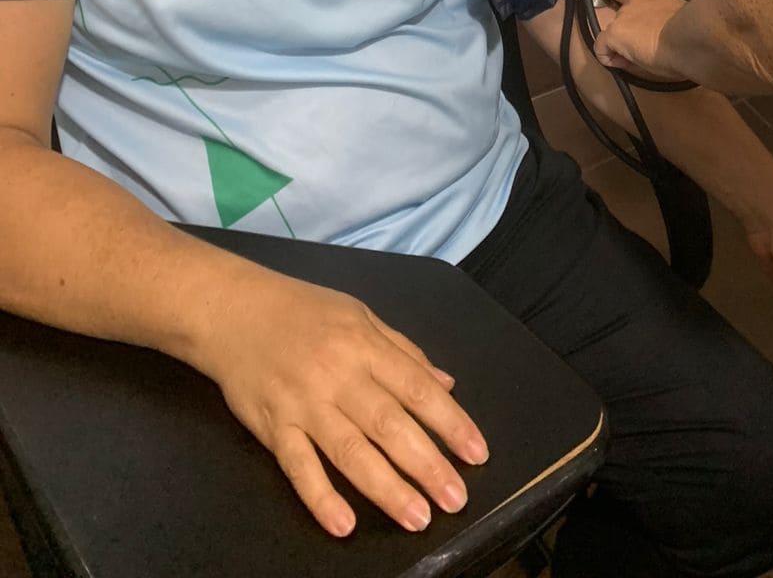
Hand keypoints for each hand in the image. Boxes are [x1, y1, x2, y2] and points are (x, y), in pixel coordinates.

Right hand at [195, 268, 488, 537]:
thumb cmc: (303, 311)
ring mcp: (304, 403)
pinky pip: (298, 467)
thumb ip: (404, 351)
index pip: (417, 388)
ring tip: (418, 517)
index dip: (450, 422)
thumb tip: (447, 384)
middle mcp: (338, 375)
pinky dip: (320, 496)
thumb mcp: (359, 316)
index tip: (477, 454)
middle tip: (456, 499)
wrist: (233, 311)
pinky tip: (344, 524)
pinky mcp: (272, 427)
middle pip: (389, 425)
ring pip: (350, 451)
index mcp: (365, 345)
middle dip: (426, 464)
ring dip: (387, 488)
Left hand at [589, 0, 686, 80]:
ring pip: (613, 31)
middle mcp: (636, 1)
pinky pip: (602, 47)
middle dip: (625, 30)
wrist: (692, 38)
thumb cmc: (695, 34)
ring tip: (635, 59)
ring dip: (619, 44)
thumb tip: (660, 38)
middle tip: (638, 48)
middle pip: (620, 16)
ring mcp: (624, 15)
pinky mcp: (616, 31)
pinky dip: (608, 56)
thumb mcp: (682, 23)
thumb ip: (669, 23)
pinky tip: (620, 63)